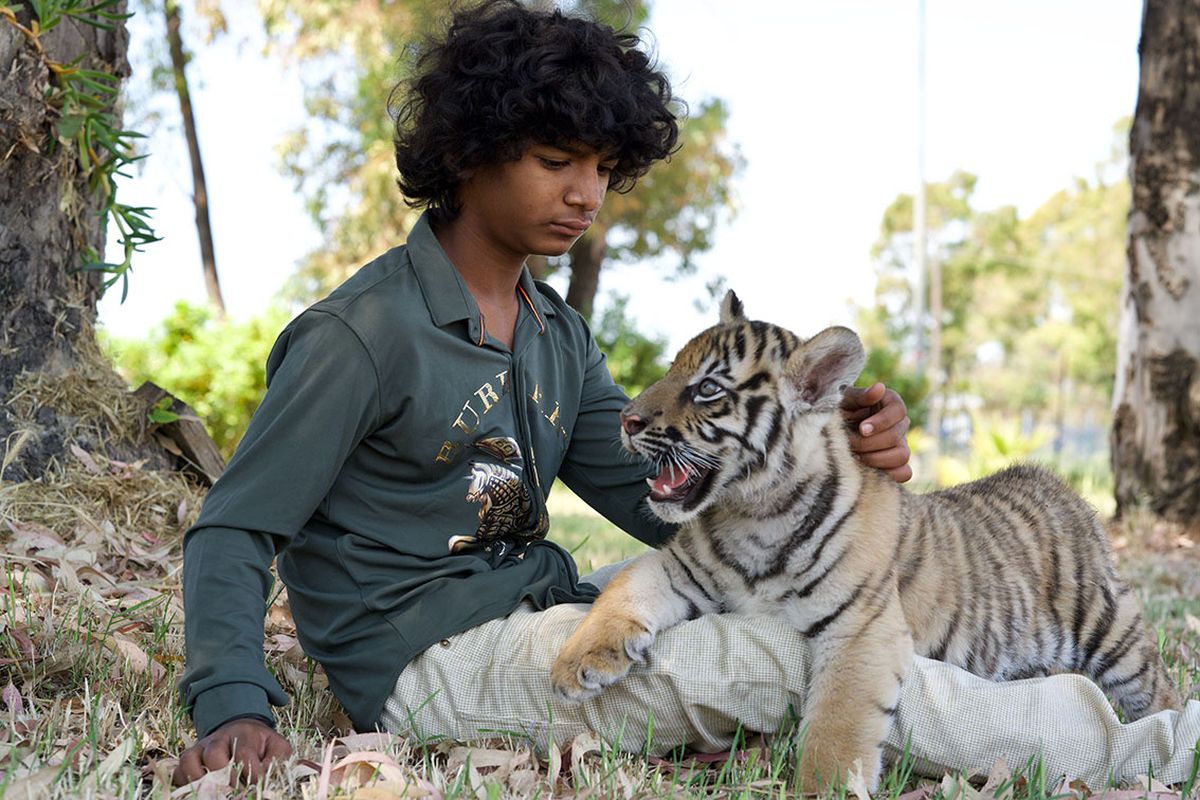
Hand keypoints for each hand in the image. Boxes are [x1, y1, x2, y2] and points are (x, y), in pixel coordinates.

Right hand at [172, 717, 291, 785]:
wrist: (242, 730)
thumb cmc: (261, 744)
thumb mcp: (277, 747)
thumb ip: (277, 760)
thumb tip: (267, 776)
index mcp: (245, 734)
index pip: (243, 754)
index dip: (249, 774)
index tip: (256, 789)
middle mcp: (220, 738)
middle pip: (214, 755)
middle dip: (224, 778)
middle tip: (235, 793)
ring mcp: (202, 747)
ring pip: (191, 760)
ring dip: (201, 780)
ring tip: (216, 793)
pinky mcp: (190, 757)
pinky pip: (179, 769)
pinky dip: (184, 782)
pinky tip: (199, 791)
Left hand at [841, 382, 911, 482]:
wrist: (833, 429)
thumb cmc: (840, 410)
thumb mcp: (845, 399)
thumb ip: (861, 395)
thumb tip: (880, 387)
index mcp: (891, 404)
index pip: (898, 411)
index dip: (881, 422)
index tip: (862, 428)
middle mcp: (900, 424)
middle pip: (895, 436)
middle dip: (869, 443)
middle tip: (849, 444)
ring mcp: (901, 445)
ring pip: (902, 455)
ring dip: (876, 459)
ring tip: (855, 457)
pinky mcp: (897, 464)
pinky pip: (904, 473)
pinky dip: (889, 474)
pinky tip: (868, 470)